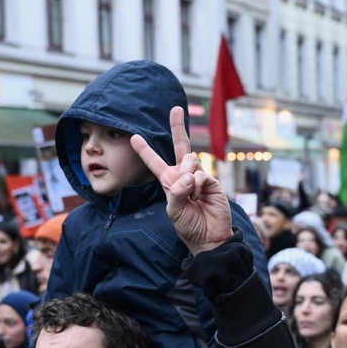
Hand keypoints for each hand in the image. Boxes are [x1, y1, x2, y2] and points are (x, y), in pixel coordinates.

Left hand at [130, 106, 231, 255]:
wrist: (208, 238)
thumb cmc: (188, 226)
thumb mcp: (174, 210)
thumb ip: (177, 192)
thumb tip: (189, 175)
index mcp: (169, 182)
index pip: (154, 163)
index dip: (145, 150)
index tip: (134, 137)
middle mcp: (183, 175)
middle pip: (180, 146)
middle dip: (177, 126)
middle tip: (176, 109)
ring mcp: (199, 176)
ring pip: (190, 160)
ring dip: (187, 174)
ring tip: (191, 194)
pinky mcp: (212, 181)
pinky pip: (201, 174)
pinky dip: (198, 185)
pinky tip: (200, 196)